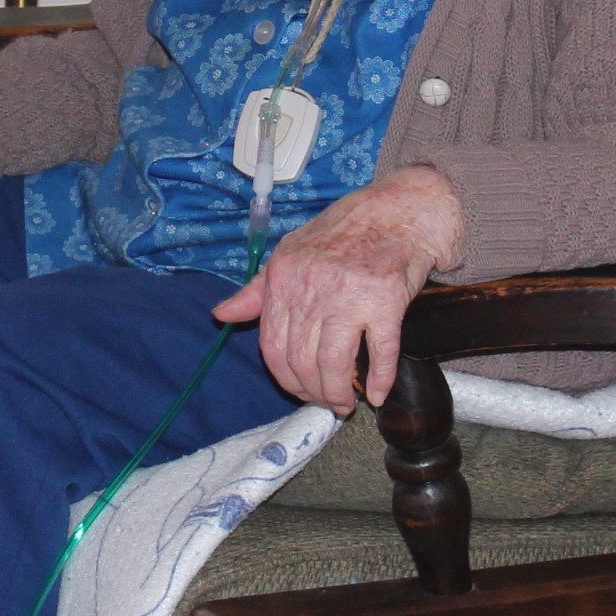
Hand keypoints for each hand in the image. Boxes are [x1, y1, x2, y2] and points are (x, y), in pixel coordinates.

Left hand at [212, 166, 463, 412]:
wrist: (395, 212)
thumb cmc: (341, 235)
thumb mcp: (289, 254)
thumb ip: (256, 291)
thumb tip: (220, 315)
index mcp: (284, 277)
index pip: (272, 346)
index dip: (285, 378)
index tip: (299, 390)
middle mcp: (313, 288)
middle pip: (302, 361)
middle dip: (312, 392)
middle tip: (326, 401)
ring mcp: (350, 295)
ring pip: (334, 363)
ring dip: (339, 393)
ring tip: (345, 403)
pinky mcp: (386, 300)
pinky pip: (381, 352)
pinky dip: (379, 379)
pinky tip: (377, 394)